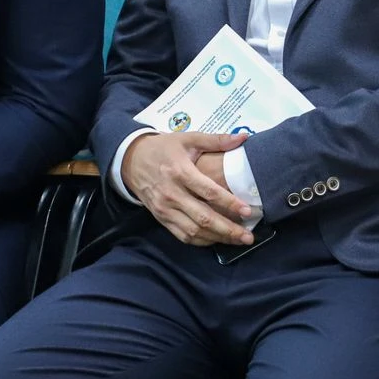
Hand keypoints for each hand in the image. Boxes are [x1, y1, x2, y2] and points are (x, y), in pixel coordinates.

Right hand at [122, 131, 252, 246]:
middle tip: (248, 237)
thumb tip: (242, 138)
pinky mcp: (161, 218)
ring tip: (237, 241)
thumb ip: (216, 140)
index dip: (229, 203)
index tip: (247, 211)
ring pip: (194, 230)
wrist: (131, 159)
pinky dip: (201, 241)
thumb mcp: (188, 138)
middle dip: (227, 229)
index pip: (209, 192)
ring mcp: (165, 209)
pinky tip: (217, 240)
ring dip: (217, 238)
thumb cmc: (164, 148)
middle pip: (203, 217)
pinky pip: (183, 235)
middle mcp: (172, 193)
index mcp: (180, 172)